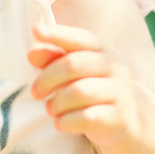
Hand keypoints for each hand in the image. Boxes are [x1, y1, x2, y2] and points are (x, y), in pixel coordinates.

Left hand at [27, 22, 140, 146]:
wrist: (123, 116)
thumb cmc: (88, 84)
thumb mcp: (70, 68)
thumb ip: (51, 57)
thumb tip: (31, 52)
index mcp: (101, 48)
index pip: (78, 38)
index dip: (57, 34)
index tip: (35, 30)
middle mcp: (114, 66)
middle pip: (73, 65)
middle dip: (47, 78)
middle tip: (35, 92)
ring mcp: (119, 91)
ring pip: (79, 92)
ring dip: (57, 102)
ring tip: (50, 108)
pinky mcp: (118, 117)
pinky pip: (87, 117)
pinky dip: (66, 121)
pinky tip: (60, 122)